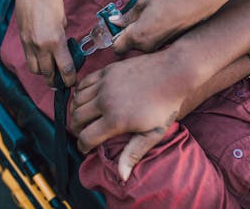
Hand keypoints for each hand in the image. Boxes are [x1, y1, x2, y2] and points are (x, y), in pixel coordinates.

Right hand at [15, 0, 75, 86]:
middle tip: (62, 82)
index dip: (70, 79)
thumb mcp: (63, 20)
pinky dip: (35, 62)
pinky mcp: (21, 38)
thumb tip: (63, 49)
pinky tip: (41, 59)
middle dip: (55, 81)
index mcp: (55, 41)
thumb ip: (62, 37)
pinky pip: (28, 57)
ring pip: (35, 69)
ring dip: (43, 73)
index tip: (72, 82)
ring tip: (51, 71)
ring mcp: (28, 42)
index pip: (64, 69)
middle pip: (47, 74)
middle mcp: (40, 45)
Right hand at [70, 50, 189, 179]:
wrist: (174, 73)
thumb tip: (121, 177)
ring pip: (77, 99)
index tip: (85, 149)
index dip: (82, 146)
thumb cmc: (166, 106)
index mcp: (115, 119)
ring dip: (75, 111)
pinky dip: (80, 92)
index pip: (86, 137)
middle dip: (76, 129)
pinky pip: (84, 82)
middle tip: (82, 133)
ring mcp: (105, 83)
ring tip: (82, 118)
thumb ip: (133, 153)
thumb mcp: (153, 133)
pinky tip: (85, 98)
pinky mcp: (107, 71)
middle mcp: (105, 100)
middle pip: (77, 118)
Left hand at [110, 0, 216, 53]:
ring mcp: (157, 48)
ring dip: (140, 35)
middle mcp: (146, 47)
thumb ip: (127, 15)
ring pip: (140, 45)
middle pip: (128, 46)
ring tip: (152, 18)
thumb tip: (114, 22)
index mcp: (137, 36)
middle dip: (127, 35)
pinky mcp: (165, 46)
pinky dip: (151, 36)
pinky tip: (160, 23)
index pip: (116, 48)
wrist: (198, 4)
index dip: (114, 38)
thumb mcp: (144, 2)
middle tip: (135, 18)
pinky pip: (151, 43)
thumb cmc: (171, 0)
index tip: (116, 28)